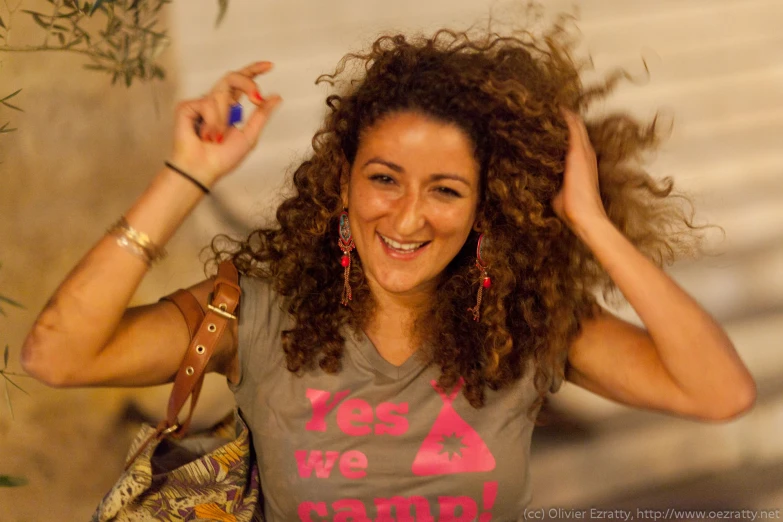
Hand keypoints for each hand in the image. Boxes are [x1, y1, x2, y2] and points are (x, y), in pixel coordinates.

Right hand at [169, 61, 282, 186]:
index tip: (270, 65)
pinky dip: (211, 121)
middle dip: (247, 83)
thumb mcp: (250, 136)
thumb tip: (276, 97)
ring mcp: (201, 104)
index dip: (254, 71)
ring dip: (223, 120)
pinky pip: (207, 103)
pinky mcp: (187, 106)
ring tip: (215, 139)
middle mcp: (216, 103)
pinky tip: (204, 135)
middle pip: (232, 78)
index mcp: (231, 108)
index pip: (242, 84)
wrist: (202, 169)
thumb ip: (262, 115)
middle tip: (256, 98)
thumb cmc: (223, 159)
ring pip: (221, 94)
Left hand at [551, 109, 608, 232]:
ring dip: (563, 114)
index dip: (564, 126)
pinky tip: (554, 106)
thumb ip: (551, 180)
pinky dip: (564, 116)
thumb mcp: (558, 190)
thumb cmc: (572, 208)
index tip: (549, 119)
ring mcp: (583, 151)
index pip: (575, 137)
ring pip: (575, 123)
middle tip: (545, 106)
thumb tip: (536, 179)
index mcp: (582, 161)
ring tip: (548, 102)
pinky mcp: (578, 152)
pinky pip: (572, 126)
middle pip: (576, 126)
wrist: (585, 216)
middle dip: (562, 116)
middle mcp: (585, 152)